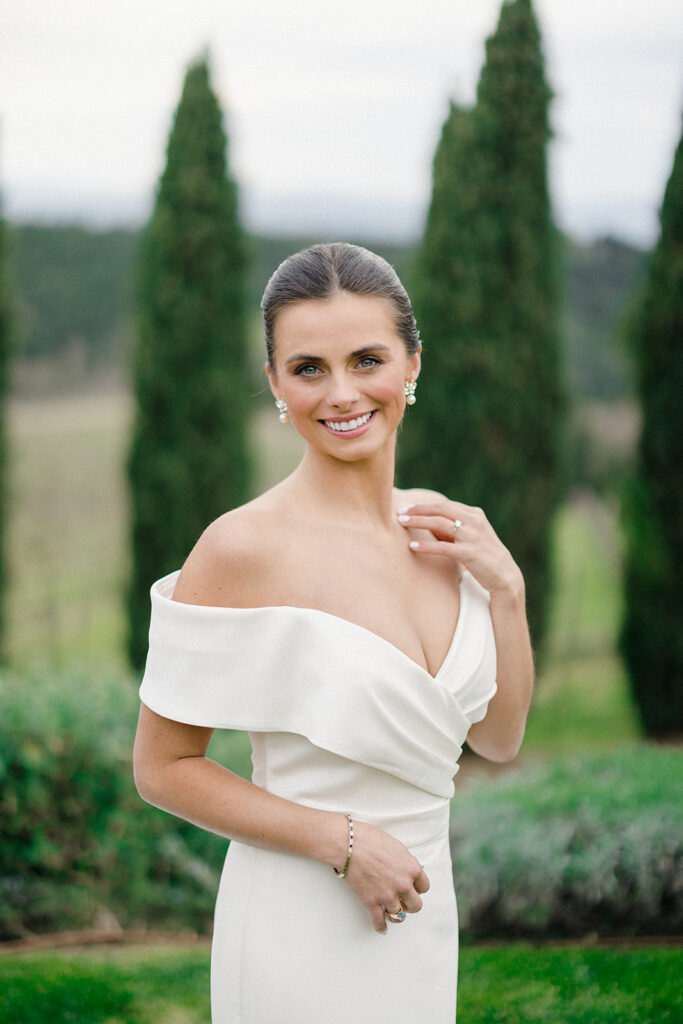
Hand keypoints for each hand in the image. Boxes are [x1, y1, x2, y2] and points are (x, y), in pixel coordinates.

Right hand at [343, 821, 429, 933]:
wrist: (348, 844)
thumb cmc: (370, 839)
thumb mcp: (396, 846)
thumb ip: (406, 861)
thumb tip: (413, 868)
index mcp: (412, 868)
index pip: (424, 887)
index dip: (418, 888)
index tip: (413, 889)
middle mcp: (403, 884)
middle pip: (415, 905)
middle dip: (410, 904)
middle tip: (404, 902)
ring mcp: (387, 895)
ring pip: (399, 915)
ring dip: (395, 914)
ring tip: (392, 913)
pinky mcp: (371, 902)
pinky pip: (379, 921)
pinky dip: (381, 927)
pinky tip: (382, 928)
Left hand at [397, 500, 522, 597]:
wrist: (506, 577)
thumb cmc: (484, 558)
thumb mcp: (471, 537)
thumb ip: (454, 529)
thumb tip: (427, 524)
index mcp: (475, 514)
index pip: (444, 505)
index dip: (423, 506)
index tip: (406, 509)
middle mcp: (475, 521)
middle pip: (440, 509)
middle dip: (418, 510)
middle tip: (399, 513)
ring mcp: (473, 537)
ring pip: (440, 523)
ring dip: (418, 522)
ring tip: (401, 523)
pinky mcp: (471, 553)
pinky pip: (444, 547)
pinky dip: (427, 546)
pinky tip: (413, 546)